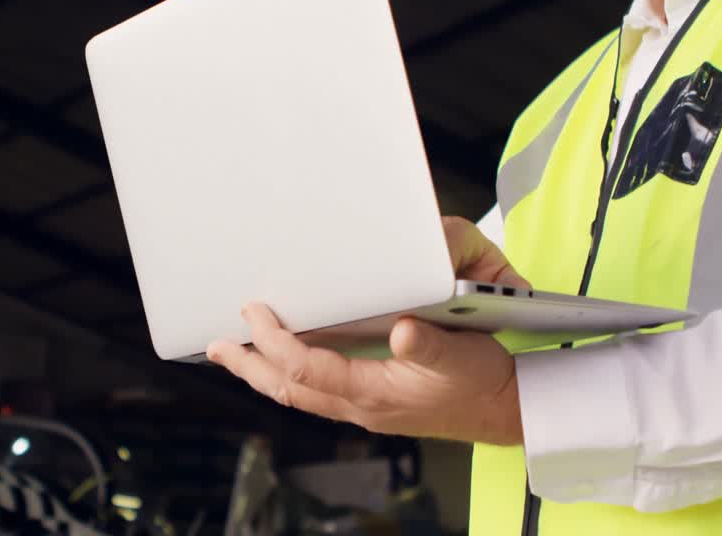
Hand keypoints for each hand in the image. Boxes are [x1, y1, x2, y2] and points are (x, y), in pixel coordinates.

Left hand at [205, 216, 529, 444]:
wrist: (506, 408)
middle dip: (248, 366)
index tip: (253, 313)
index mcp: (374, 393)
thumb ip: (426, 343)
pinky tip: (282, 360)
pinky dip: (289, 374)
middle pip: (288, 390)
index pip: (306, 370)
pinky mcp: (371, 402)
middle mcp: (361, 405)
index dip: (274, 341)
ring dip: (262, 372)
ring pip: (298, 394)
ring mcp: (364, 407)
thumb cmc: (484, 380)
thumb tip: (398, 332)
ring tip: (233, 353)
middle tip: (215, 345)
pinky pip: (315, 391)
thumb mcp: (459, 355)